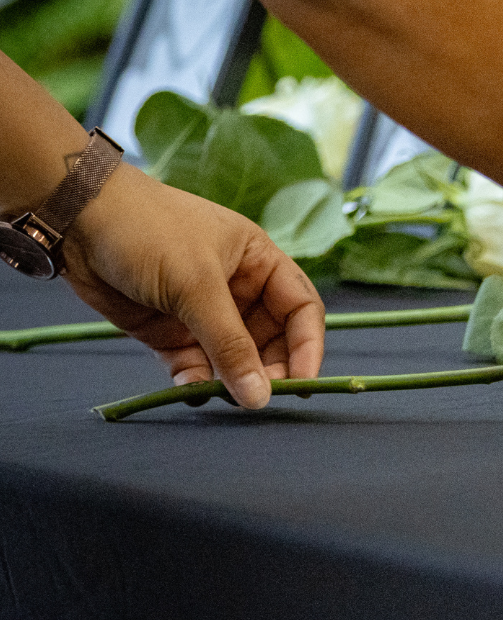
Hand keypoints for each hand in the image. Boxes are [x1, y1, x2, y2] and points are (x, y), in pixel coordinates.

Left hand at [59, 165, 326, 407]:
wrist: (77, 221)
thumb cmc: (149, 232)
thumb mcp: (197, 284)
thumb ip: (230, 344)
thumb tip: (261, 397)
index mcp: (260, 263)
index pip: (300, 309)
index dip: (308, 345)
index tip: (302, 382)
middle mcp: (239, 290)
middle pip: (272, 341)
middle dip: (269, 369)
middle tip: (259, 397)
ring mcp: (203, 314)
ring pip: (233, 359)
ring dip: (232, 381)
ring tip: (223, 398)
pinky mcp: (170, 333)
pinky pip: (195, 367)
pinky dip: (196, 383)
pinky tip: (191, 390)